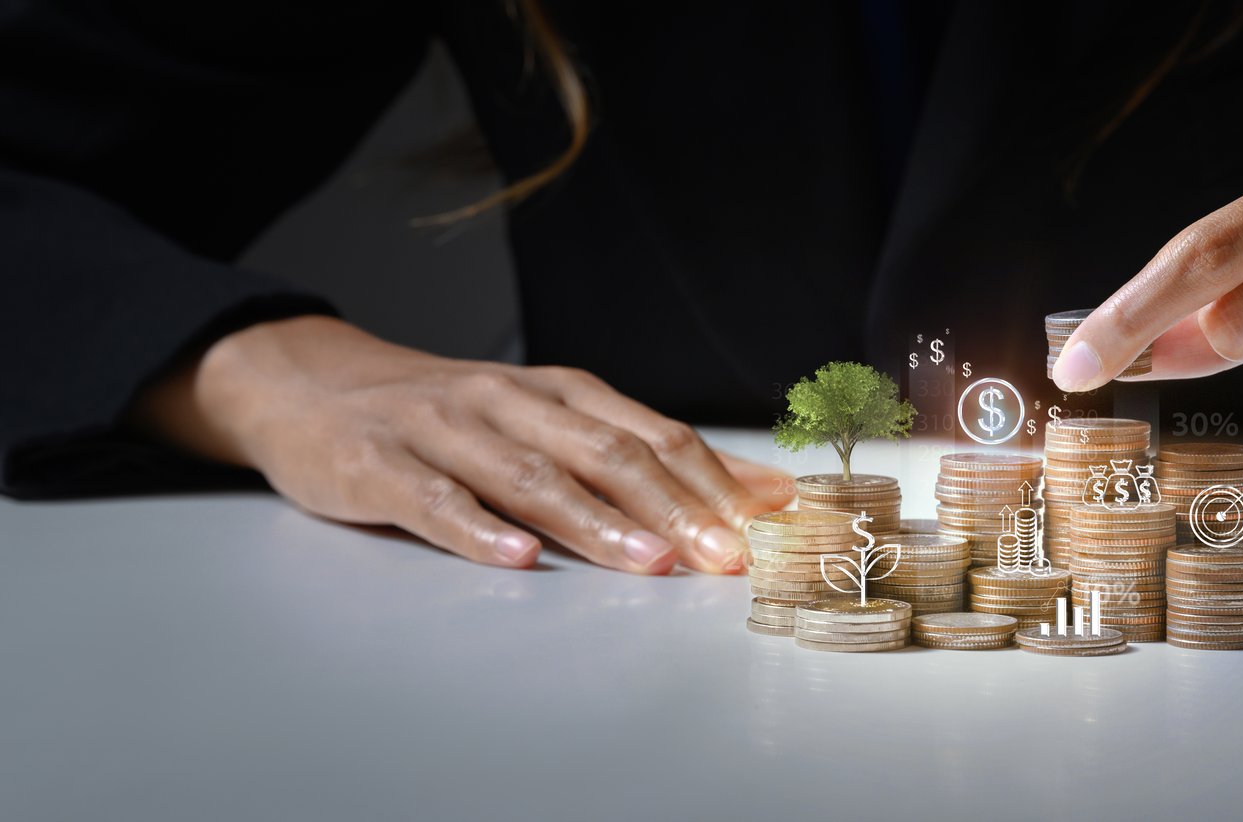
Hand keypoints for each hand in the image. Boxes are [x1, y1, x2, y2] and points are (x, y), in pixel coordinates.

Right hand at [131, 316, 793, 571]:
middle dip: (674, 508)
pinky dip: (479, 530)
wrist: (313, 385)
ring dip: (598, 523)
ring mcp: (444, 432)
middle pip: (606, 455)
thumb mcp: (552, 419)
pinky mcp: (380, 466)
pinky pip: (436, 500)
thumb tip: (756, 489)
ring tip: (650, 561)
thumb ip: (646, 453)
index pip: (651, 435)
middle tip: (724, 557)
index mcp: (560, 394)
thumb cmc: (452, 416)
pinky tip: (516, 558)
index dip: (711, 481)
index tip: (764, 526)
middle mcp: (510, 403)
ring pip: (531, 478)